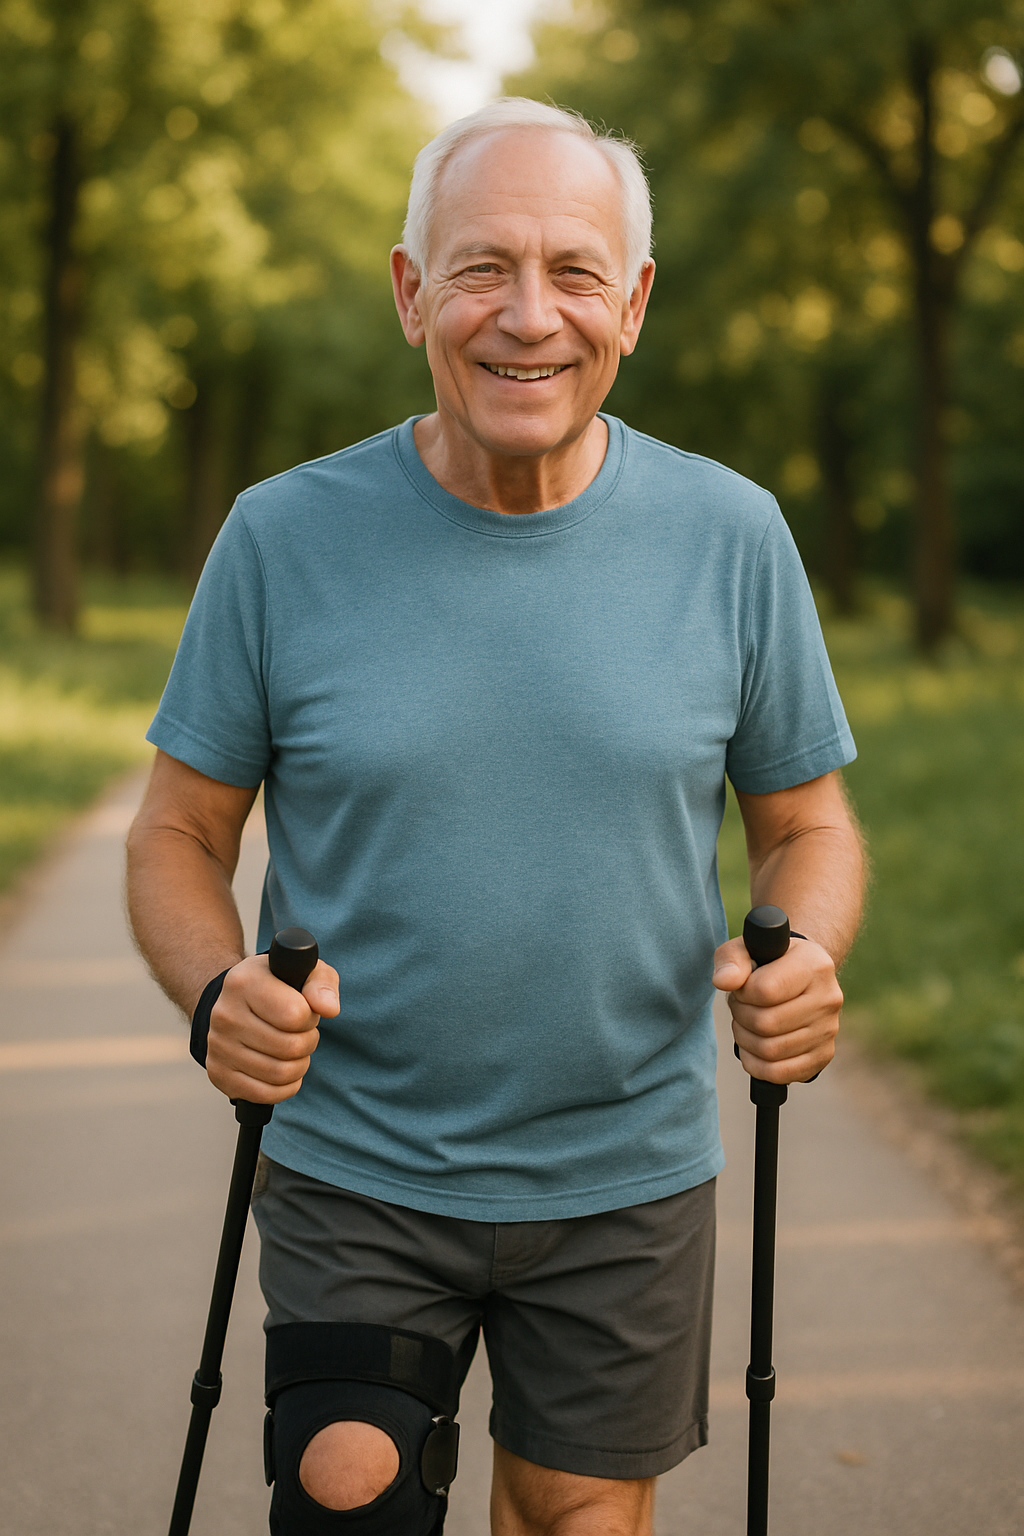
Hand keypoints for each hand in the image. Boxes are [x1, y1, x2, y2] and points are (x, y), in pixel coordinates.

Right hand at [206, 954, 340, 1103]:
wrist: (237, 1002)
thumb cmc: (277, 986)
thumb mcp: (303, 972)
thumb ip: (322, 984)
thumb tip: (329, 1008)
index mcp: (244, 982)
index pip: (295, 1015)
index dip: (310, 1017)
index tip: (304, 1010)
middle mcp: (225, 1014)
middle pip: (291, 1047)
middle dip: (308, 1042)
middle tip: (301, 1033)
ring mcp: (218, 1046)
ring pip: (280, 1074)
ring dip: (299, 1065)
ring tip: (292, 1049)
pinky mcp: (218, 1073)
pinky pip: (265, 1095)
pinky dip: (285, 1087)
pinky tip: (283, 1069)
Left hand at [712, 935, 841, 1083]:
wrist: (798, 978)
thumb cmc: (767, 962)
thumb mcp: (745, 949)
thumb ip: (731, 960)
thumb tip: (723, 981)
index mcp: (814, 965)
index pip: (765, 991)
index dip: (742, 993)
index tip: (742, 987)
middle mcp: (829, 998)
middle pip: (766, 1024)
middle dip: (741, 1017)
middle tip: (741, 1007)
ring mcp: (829, 1029)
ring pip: (770, 1051)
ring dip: (745, 1040)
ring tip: (746, 1023)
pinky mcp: (823, 1055)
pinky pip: (779, 1073)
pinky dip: (756, 1064)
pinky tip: (753, 1046)